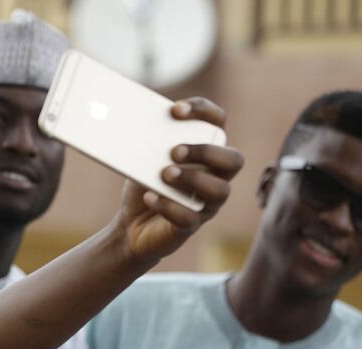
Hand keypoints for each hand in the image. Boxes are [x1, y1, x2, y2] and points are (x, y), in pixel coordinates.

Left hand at [113, 97, 243, 266]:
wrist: (130, 226)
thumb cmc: (144, 185)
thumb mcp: (143, 160)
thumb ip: (149, 142)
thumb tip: (132, 123)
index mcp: (206, 150)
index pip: (218, 122)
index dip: (202, 111)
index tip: (175, 110)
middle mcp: (215, 176)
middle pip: (232, 159)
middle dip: (206, 152)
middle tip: (175, 151)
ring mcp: (206, 203)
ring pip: (219, 190)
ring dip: (193, 179)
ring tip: (165, 174)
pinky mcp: (190, 226)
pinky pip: (189, 217)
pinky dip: (169, 206)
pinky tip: (150, 197)